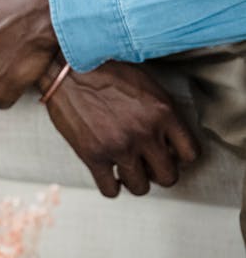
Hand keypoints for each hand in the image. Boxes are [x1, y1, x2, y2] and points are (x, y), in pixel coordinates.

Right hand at [41, 61, 199, 195]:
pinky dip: (111, 186)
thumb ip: (161, 113)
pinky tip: (108, 174)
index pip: (190, 154)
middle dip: (158, 172)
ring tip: (126, 168)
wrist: (67, 68)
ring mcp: (119, 146)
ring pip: (140, 187)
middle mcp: (145, 133)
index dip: (179, 157)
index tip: (167, 153)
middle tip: (147, 163)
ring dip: (135, 180)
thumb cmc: (105, 70)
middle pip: (168, 176)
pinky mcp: (93, 155)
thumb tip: (167, 140)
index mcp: (163, 113)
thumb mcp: (146, 85)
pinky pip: (110, 190)